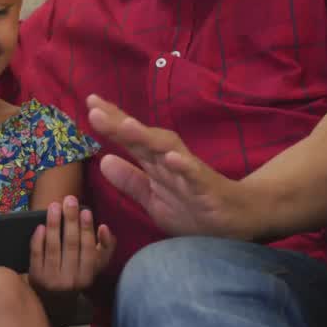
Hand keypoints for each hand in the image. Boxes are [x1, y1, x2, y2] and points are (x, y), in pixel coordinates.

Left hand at [28, 195, 115, 291]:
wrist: (53, 299)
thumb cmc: (77, 273)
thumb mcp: (94, 266)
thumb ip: (105, 247)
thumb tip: (104, 228)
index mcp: (87, 276)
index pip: (88, 250)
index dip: (87, 230)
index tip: (86, 211)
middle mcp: (70, 280)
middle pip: (71, 245)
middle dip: (70, 220)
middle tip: (69, 199)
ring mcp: (51, 279)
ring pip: (53, 248)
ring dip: (53, 224)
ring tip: (54, 206)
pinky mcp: (35, 277)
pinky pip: (36, 254)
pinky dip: (38, 239)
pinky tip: (40, 226)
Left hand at [86, 94, 261, 240]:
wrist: (236, 222)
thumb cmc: (194, 209)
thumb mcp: (154, 200)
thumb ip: (130, 182)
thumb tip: (103, 161)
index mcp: (155, 165)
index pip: (130, 140)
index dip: (111, 123)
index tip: (90, 104)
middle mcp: (169, 162)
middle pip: (143, 138)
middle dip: (120, 123)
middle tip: (95, 108)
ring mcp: (188, 172)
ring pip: (166, 149)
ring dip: (146, 137)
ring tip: (125, 126)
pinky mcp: (206, 187)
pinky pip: (194, 174)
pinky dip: (182, 165)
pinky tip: (170, 157)